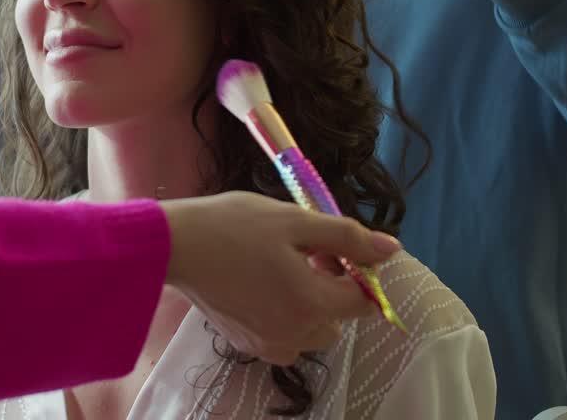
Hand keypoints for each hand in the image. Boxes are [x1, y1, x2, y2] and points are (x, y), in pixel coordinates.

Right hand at [160, 191, 401, 365]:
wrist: (175, 245)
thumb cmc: (234, 225)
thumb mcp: (295, 220)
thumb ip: (346, 237)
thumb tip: (391, 250)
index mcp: (311, 302)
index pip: (363, 302)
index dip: (359, 274)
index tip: (336, 250)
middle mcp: (293, 333)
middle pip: (338, 322)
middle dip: (332, 292)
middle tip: (305, 256)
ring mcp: (267, 343)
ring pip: (311, 333)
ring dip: (309, 308)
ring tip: (282, 271)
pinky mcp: (245, 344)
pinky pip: (283, 339)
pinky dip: (284, 318)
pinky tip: (261, 287)